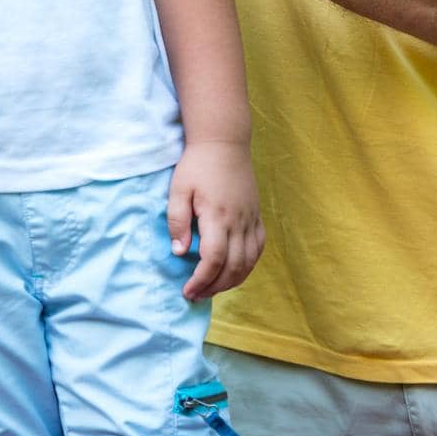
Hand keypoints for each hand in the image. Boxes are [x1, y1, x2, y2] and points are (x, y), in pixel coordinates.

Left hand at [167, 139, 264, 300]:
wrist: (224, 141)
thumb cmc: (197, 164)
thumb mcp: (179, 189)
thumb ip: (177, 221)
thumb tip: (180, 252)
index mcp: (218, 216)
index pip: (213, 260)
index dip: (201, 281)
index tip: (188, 291)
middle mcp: (239, 221)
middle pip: (233, 267)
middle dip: (214, 287)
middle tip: (196, 295)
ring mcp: (251, 218)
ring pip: (249, 262)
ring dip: (232, 280)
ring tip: (213, 287)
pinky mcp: (256, 214)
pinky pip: (259, 247)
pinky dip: (248, 264)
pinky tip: (234, 269)